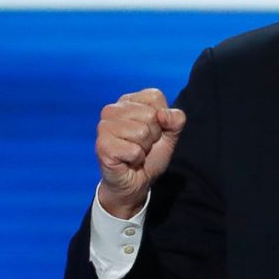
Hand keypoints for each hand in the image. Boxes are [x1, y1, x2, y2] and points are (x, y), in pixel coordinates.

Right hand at [95, 88, 185, 218]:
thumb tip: (163, 115)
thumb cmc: (151, 154)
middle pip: (150, 115)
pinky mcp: (102, 146)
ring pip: (142, 132)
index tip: (152, 130)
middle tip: (143, 144)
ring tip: (135, 152)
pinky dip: (137, 159)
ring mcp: (104, 127)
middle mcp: (111, 109)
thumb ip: (176, 119)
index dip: (161, 117)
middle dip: (153, 135)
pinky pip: (134, 150)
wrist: (137, 182)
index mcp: (128, 100)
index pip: (154, 96)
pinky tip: (128, 160)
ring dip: (144, 147)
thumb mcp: (171, 133)